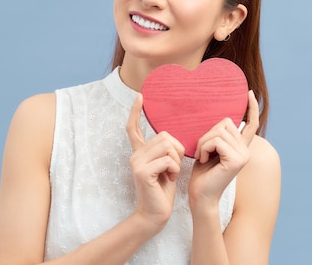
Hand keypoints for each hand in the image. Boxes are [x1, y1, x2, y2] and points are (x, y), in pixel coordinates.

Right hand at [126, 93, 185, 230]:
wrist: (155, 214)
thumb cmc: (163, 190)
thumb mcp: (166, 165)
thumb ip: (165, 150)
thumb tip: (172, 137)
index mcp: (140, 152)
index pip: (134, 128)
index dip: (136, 112)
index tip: (140, 96)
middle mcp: (135, 155)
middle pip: (164, 136)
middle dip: (177, 150)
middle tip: (173, 167)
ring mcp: (136, 163)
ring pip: (167, 146)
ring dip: (176, 161)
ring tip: (170, 174)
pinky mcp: (142, 172)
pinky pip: (167, 160)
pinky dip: (174, 169)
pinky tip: (168, 179)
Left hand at [189, 90, 259, 207]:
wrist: (199, 196)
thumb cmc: (201, 174)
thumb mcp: (209, 150)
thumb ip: (218, 136)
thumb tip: (220, 120)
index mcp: (241, 147)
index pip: (251, 124)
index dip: (252, 108)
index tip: (249, 93)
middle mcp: (246, 150)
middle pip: (226, 122)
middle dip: (208, 134)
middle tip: (202, 152)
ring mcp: (243, 155)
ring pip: (219, 131)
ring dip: (203, 142)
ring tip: (201, 157)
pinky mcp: (237, 159)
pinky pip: (216, 140)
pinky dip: (204, 148)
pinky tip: (202, 160)